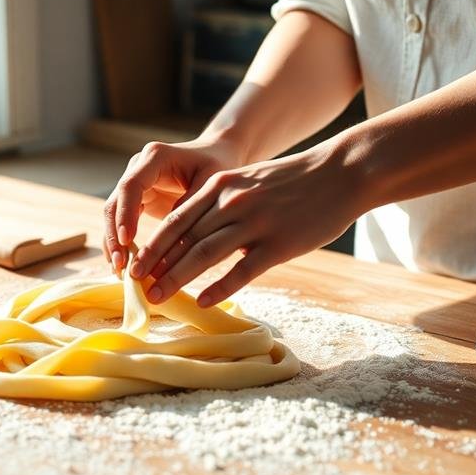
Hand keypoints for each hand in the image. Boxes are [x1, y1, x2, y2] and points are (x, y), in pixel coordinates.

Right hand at [103, 137, 243, 271]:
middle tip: (120, 264)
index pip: (131, 186)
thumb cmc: (218, 164)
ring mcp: (134, 185)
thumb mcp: (211, 183)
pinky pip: (122, 223)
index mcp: (155, 157)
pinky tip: (122, 267)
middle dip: (115, 235)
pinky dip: (121, 244)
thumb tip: (171, 237)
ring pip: (113, 216)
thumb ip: (191, 205)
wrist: (217, 155)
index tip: (128, 240)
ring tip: (119, 271)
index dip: (126, 213)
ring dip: (114, 243)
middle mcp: (138, 169)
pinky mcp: (137, 201)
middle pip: (115, 203)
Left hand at [130, 139, 366, 306]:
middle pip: (183, 239)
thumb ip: (219, 203)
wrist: (341, 173)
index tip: (134, 267)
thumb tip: (191, 235)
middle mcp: (231, 203)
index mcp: (220, 186)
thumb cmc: (293, 182)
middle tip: (137, 288)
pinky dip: (219, 288)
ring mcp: (255, 223)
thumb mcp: (248, 181)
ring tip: (158, 297)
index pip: (175, 221)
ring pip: (205, 255)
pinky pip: (242, 271)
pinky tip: (203, 302)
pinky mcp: (278, 244)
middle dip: (156, 266)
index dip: (151, 246)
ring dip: (177, 278)